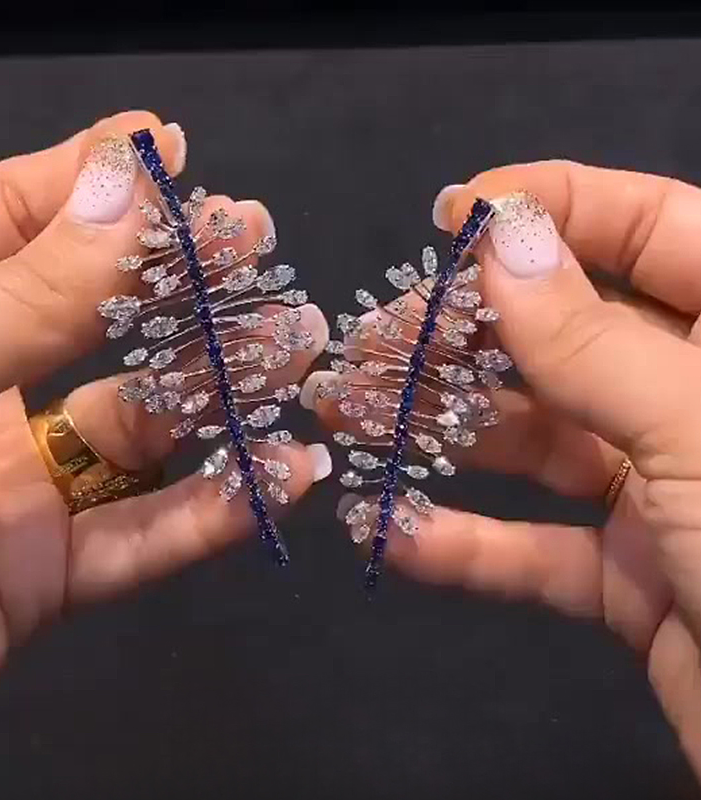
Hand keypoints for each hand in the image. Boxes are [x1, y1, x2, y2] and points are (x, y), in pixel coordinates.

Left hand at [0, 111, 329, 747]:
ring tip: (296, 352)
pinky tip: (282, 476)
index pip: (8, 215)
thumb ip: (28, 287)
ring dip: (218, 395)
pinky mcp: (39, 572)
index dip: (93, 181)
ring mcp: (5, 481)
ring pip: (134, 428)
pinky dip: (210, 512)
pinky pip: (136, 537)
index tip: (174, 154)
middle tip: (261, 252)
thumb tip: (134, 182)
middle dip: (180, 287)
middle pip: (92, 320)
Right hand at [306, 161, 700, 776]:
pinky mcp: (635, 578)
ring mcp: (667, 492)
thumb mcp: (698, 431)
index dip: (554, 206)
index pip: (651, 227)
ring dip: (446, 433)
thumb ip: (595, 340)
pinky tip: (393, 533)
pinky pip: (540, 551)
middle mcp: (697, 399)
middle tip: (374, 339)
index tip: (454, 218)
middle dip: (467, 334)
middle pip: (571, 337)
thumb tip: (500, 237)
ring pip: (541, 442)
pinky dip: (468, 547)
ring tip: (351, 417)